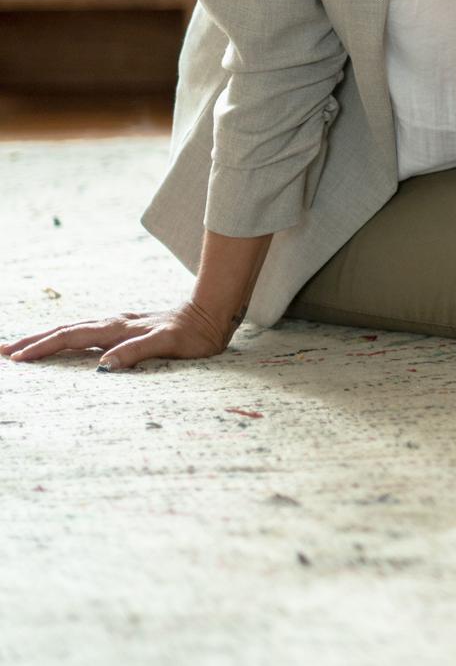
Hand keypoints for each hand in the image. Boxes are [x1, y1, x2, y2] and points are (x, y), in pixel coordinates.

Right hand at [3, 302, 240, 371]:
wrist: (213, 314)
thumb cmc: (194, 334)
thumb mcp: (169, 345)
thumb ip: (138, 352)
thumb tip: (105, 364)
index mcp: (117, 328)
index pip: (71, 338)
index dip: (43, 348)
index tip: (17, 359)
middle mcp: (113, 324)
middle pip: (64, 331)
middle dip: (32, 342)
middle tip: (2, 352)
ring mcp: (118, 324)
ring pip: (73, 330)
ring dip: (46, 338)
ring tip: (20, 348)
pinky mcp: (125, 328)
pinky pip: (87, 333)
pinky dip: (66, 338)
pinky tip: (62, 344)